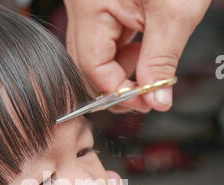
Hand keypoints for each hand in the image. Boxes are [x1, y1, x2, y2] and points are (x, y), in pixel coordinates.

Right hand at [64, 0, 210, 112]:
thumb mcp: (175, 13)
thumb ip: (161, 62)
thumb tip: (157, 101)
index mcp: (91, 5)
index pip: (93, 67)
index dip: (118, 91)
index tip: (145, 102)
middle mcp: (82, 7)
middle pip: (87, 66)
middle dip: (117, 85)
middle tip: (147, 93)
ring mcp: (89, 7)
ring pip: (95, 57)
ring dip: (121, 72)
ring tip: (148, 66)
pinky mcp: (100, 7)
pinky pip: (104, 42)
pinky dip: (123, 56)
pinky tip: (142, 51)